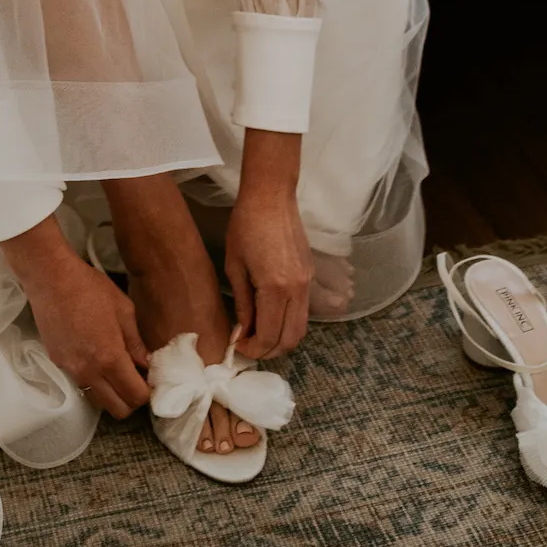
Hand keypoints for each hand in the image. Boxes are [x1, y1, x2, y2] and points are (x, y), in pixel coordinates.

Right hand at [1, 217, 149, 416]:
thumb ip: (136, 342)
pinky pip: (81, 384)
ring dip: (112, 394)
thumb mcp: (123, 309)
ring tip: (117, 369)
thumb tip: (146, 363)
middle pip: (118, 410)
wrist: (51, 278)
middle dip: (131, 399)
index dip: (147, 391)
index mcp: (110, 357)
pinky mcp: (58, 364)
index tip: (150, 378)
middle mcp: (90, 371)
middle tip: (136, 378)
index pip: (136, 397)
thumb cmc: (90, 287)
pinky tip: (96, 358)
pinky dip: (94, 381)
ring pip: (98, 401)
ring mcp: (71, 370)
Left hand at [226, 139, 312, 359]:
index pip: (269, 337)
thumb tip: (242, 333)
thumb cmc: (245, 226)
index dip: (252, 350)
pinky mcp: (311, 276)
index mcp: (275, 288)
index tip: (237, 346)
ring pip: (300, 329)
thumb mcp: (235, 266)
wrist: (271, 196)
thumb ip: (242, 304)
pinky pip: (303, 312)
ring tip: (258, 334)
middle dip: (268, 351)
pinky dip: (289, 322)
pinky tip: (271, 316)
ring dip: (281, 339)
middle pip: (290, 340)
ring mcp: (308, 283)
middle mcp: (297, 290)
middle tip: (248, 346)